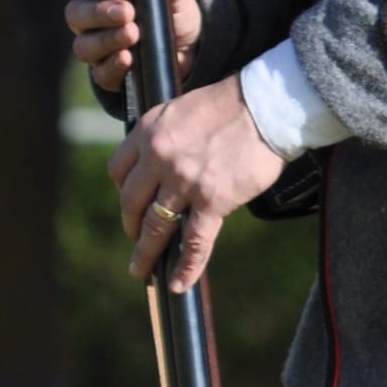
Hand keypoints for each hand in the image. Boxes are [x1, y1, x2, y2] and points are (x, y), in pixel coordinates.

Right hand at [65, 0, 199, 91]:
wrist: (189, 46)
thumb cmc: (171, 10)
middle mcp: (91, 16)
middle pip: (77, 13)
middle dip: (101, 12)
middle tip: (127, 12)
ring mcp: (96, 46)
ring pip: (84, 45)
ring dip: (107, 39)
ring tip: (132, 34)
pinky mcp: (107, 72)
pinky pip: (100, 73)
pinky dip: (113, 66)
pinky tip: (127, 59)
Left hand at [108, 76, 286, 291]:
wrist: (268, 104)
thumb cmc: (234, 103)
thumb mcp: (184, 109)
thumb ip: (167, 134)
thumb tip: (166, 161)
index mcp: (149, 131)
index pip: (118, 169)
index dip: (122, 191)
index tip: (131, 201)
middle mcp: (159, 156)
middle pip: (131, 201)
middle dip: (131, 225)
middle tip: (136, 238)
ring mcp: (184, 181)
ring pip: (155, 226)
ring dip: (146, 252)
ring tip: (142, 269)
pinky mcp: (212, 199)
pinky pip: (194, 241)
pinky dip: (186, 266)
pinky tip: (179, 283)